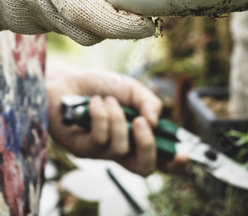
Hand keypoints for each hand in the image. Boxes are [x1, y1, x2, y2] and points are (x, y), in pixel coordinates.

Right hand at [0, 0, 155, 44]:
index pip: (89, 14)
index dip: (125, 25)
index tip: (155, 21)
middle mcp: (33, 5)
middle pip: (90, 29)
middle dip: (120, 20)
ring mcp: (23, 20)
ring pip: (72, 27)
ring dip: (89, 11)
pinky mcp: (15, 24)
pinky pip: (51, 23)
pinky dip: (65, 9)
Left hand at [46, 65, 189, 176]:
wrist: (64, 80)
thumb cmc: (97, 86)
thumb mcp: (130, 89)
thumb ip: (147, 102)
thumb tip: (154, 122)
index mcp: (136, 137)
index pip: (159, 159)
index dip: (174, 163)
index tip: (183, 154)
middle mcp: (120, 149)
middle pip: (143, 168)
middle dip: (147, 146)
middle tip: (141, 122)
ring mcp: (100, 152)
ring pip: (119, 148)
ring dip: (117, 119)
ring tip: (108, 100)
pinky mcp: (81, 149)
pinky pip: (98, 140)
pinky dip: (100, 117)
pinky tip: (94, 103)